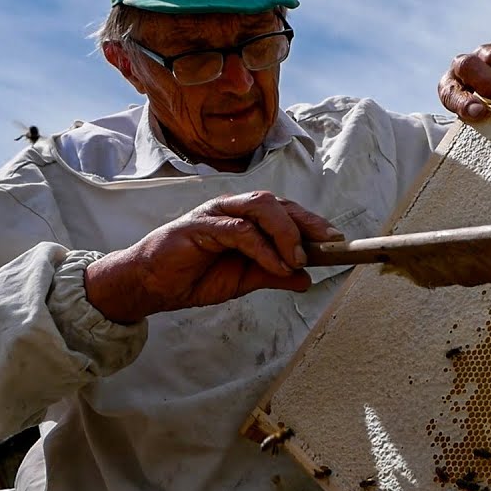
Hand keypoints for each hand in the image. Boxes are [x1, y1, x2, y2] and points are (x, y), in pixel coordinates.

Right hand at [85, 191, 344, 322]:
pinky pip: (240, 231)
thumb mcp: (244, 280)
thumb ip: (273, 275)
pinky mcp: (200, 226)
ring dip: (286, 232)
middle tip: (327, 245)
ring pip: (261, 207)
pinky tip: (276, 265)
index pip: (285, 211)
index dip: (312, 222)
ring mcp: (216, 214)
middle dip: (307, 222)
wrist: (153, 287)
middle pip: (278, 203)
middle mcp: (233, 209)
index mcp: (244, 219)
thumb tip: (307, 280)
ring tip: (298, 259)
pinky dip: (263, 248)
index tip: (337, 241)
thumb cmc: (194, 277)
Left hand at [438, 41, 490, 120]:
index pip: (451, 92)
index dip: (464, 103)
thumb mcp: (474, 118)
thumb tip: (483, 114)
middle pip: (471, 65)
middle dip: (490, 86)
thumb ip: (477, 117)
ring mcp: (486, 54)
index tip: (480, 113)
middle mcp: (464, 64)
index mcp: (449, 85)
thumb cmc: (482, 111)